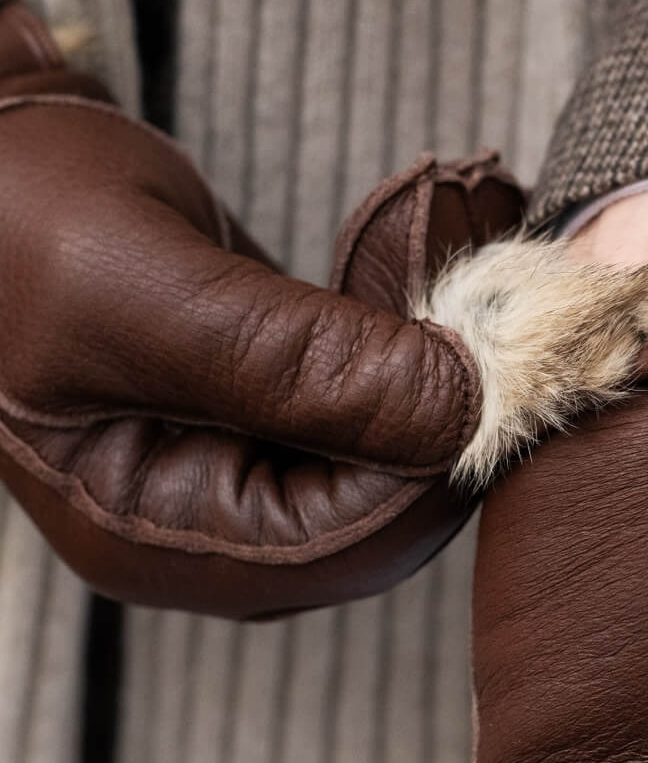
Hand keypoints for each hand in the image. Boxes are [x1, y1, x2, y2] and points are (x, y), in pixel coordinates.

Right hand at [0, 0, 523, 615]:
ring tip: (443, 245)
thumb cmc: (10, 220)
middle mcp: (217, 527)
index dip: (433, 458)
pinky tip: (411, 255)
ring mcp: (253, 469)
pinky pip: (383, 401)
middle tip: (482, 286)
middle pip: (390, 511)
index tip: (485, 345)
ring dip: (444, 359)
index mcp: (160, 538)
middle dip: (452, 403)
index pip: (348, 542)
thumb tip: (463, 408)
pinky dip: (416, 333)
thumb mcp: (142, 294)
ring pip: (401, 454)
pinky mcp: (282, 410)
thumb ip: (298, 363)